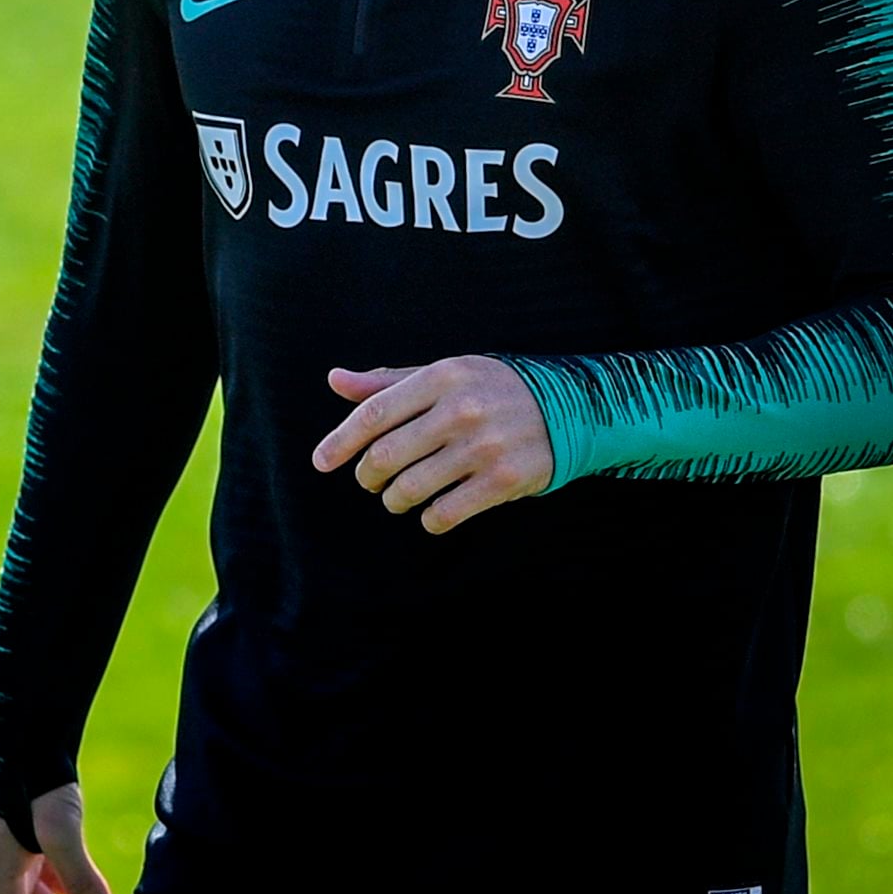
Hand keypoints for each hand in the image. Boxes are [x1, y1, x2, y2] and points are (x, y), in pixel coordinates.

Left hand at [313, 356, 553, 532]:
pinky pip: (445, 513)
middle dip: (368, 475)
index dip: (341, 442)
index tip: (321, 463)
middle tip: (371, 480)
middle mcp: (461, 410)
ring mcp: (484, 446)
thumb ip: (388, 382)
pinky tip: (432, 512)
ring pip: (410, 488)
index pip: (373, 414)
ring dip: (395, 500)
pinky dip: (429, 519)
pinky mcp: (503, 481)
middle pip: (385, 456)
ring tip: (399, 496)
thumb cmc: (493, 390)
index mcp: (441, 377)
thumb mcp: (445, 374)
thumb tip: (335, 380)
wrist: (571, 407)